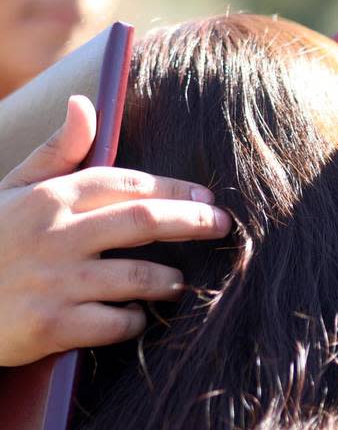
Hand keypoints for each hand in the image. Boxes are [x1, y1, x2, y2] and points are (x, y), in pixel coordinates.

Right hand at [0, 95, 231, 366]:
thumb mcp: (12, 189)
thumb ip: (57, 152)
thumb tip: (86, 103)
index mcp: (49, 198)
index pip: (125, 183)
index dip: (174, 188)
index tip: (208, 196)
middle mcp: (55, 236)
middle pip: (145, 221)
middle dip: (193, 221)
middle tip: (223, 226)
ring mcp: (55, 282)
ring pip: (138, 276)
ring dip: (169, 279)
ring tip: (178, 280)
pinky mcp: (51, 326)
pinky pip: (115, 323)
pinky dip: (134, 320)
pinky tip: (136, 315)